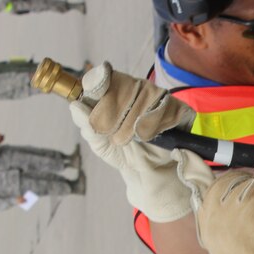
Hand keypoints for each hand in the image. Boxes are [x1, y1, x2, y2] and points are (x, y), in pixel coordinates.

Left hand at [68, 62, 211, 221]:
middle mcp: (137, 90)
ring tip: (132, 138)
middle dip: (115, 109)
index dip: (98, 82)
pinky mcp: (178, 109)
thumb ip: (87, 125)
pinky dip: (153, 122)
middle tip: (114, 132)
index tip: (94, 92)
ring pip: (144, 94)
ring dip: (133, 119)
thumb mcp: (100, 143)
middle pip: (124, 83)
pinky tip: (148, 135)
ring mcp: (158, 98)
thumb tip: (75, 106)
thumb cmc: (122, 154)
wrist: (148, 176)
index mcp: (115, 93)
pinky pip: (165, 107)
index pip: (105, 77)